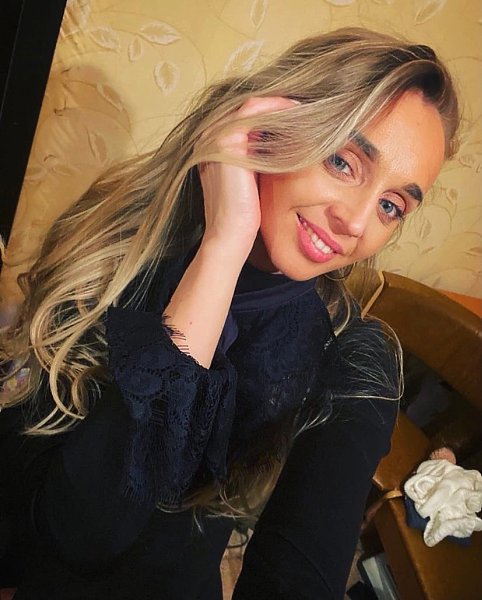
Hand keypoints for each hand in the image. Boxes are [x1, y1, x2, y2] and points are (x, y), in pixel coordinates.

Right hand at [197, 96, 297, 258]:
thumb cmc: (244, 213)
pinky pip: (255, 111)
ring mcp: (215, 136)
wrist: (230, 234)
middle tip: (304, 108)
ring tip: (304, 109)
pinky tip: (297, 114)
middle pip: (248, 108)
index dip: (271, 112)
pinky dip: (277, 109)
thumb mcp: (251, 176)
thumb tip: (283, 139)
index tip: (297, 115)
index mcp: (213, 145)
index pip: (244, 117)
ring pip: (252, 105)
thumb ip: (257, 155)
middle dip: (277, 105)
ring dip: (280, 104)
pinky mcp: (226, 141)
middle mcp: (209, 136)